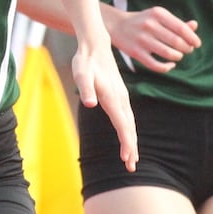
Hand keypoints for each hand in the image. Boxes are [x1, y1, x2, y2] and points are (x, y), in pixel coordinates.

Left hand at [73, 44, 137, 171]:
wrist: (95, 46)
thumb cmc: (85, 61)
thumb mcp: (81, 74)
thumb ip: (85, 89)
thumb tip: (89, 103)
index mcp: (113, 97)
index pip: (122, 125)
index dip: (126, 142)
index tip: (128, 159)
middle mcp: (121, 99)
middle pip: (130, 127)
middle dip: (132, 147)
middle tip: (132, 167)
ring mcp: (122, 97)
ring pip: (130, 123)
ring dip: (132, 141)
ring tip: (132, 158)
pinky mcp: (120, 95)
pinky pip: (127, 117)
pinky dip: (129, 130)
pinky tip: (128, 136)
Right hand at [106, 6, 200, 72]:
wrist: (117, 26)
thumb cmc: (144, 21)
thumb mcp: (159, 17)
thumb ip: (177, 22)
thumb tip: (195, 26)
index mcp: (158, 14)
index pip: (181, 28)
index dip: (193, 38)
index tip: (197, 44)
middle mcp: (150, 25)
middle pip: (176, 42)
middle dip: (187, 48)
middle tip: (188, 50)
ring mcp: (142, 39)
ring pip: (168, 54)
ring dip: (178, 57)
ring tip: (178, 55)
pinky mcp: (135, 52)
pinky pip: (155, 65)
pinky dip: (167, 67)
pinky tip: (171, 65)